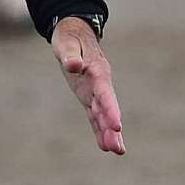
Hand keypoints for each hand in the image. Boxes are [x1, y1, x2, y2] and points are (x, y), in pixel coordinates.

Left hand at [51, 17, 124, 154]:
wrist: (74, 33)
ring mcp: (95, 91)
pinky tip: (105, 145)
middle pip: (107, 108)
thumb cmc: (69, 37)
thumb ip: (70, 55)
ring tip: (116, 151)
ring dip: (108, 132)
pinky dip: (99, 129)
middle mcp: (100, 83)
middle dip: (111, 127)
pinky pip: (94, 115)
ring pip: (102, 114)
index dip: (110, 109)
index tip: (117, 125)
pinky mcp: (88, 96)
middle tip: (117, 149)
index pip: (104, 92)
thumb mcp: (66, 43)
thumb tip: (74, 66)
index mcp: (97, 70)